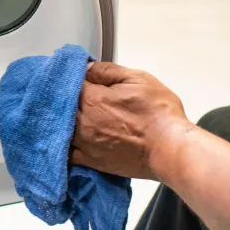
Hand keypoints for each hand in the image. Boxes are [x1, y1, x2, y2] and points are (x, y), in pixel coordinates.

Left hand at [71, 62, 192, 179]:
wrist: (170, 148)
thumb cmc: (158, 113)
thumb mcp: (137, 79)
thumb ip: (107, 71)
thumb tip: (87, 67)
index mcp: (91, 99)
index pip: (68, 83)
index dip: (70, 78)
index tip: (75, 77)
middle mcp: (82, 122)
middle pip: (59, 107)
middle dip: (62, 99)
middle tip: (69, 94)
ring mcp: (84, 144)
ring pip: (59, 130)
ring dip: (60, 121)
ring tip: (66, 115)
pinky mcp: (91, 162)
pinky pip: (66, 154)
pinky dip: (63, 146)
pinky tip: (66, 140)